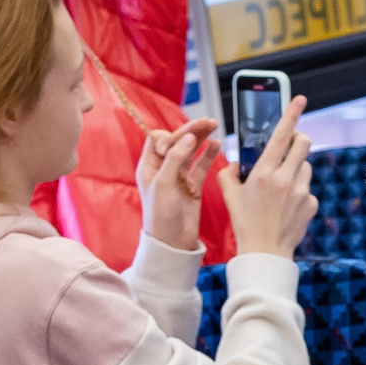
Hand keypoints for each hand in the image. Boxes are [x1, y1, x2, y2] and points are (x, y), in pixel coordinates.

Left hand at [136, 117, 222, 252]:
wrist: (173, 242)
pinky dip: (209, 154)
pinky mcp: (193, 184)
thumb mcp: (164, 183)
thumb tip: (189, 137)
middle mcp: (164, 168)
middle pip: (178, 142)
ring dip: (202, 138)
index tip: (176, 144)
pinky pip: (202, 165)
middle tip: (208, 122)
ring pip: (191, 151)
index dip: (170, 137)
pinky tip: (216, 145)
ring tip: (214, 127)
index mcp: (149, 166)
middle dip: (191, 131)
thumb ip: (176, 158)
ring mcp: (180, 176)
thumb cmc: (161, 214)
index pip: (159, 140)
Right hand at [218, 96, 316, 258]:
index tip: (300, 99)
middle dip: (298, 139)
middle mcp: (286, 178)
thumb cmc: (244, 223)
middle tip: (289, 146)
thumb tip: (235, 162)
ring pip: (305, 166)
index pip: (282, 134)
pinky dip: (299, 192)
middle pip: (303, 143)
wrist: (265, 253)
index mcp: (264, 172)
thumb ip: (228, 172)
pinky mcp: (312, 204)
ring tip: (281, 187)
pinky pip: (308, 189)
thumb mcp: (229, 195)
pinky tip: (287, 207)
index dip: (292, 113)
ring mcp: (302, 191)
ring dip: (296, 168)